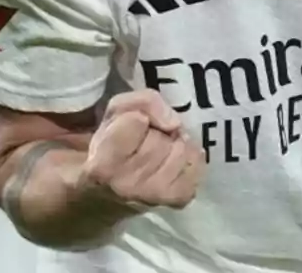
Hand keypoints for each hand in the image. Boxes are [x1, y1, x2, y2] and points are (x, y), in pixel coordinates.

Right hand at [80, 90, 204, 209]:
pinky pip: (197, 163)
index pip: (137, 121)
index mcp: (104, 163)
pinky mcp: (177, 199)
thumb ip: (143, 103)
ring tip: (160, 151)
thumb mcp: (117, 112)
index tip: (133, 127)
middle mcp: (128, 185)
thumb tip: (174, 123)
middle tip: (146, 140)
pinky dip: (190, 157)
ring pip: (183, 148)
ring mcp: (154, 195)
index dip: (139, 117)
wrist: (110, 189)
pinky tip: (174, 162)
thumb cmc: (111, 145)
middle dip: (159, 132)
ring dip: (175, 143)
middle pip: (163, 136)